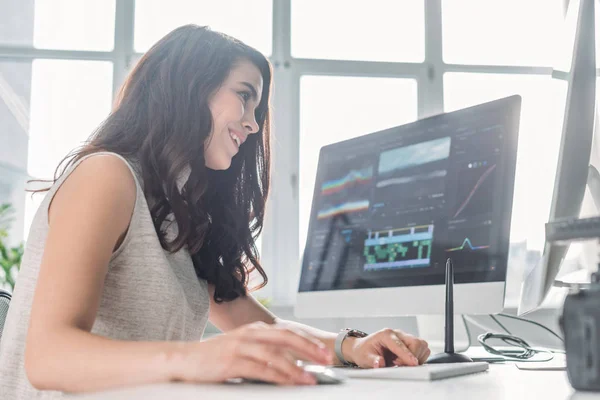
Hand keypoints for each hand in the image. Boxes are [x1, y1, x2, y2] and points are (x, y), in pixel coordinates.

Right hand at [171, 322, 333, 384]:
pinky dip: (277, 377)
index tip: (324, 352)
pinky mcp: (232, 362)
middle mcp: (250, 334)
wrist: (185, 359)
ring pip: (275, 355)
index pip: (288, 332)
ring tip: (310, 379)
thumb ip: (263, 350)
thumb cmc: (215, 356)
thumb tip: (290, 361)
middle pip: (286, 338)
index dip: (308, 342)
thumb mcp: (242, 347)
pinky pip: (260, 370)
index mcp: (255, 329)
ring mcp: (241, 347)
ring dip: (296, 368)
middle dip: (309, 350)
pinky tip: (287, 383)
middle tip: (326, 360)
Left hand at [342, 328, 430, 367]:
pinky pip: (422, 349)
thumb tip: (380, 363)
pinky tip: (406, 361)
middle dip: (413, 356)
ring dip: (417, 357)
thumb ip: (373, 361)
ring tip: (401, 362)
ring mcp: (404, 337)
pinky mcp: (409, 343)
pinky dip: (418, 357)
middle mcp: (397, 334)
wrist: (362, 348)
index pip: (400, 344)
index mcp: (386, 334)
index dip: (407, 355)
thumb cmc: (364, 351)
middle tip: (399, 365)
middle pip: (415, 342)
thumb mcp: (365, 358)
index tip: (413, 363)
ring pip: (421, 345)